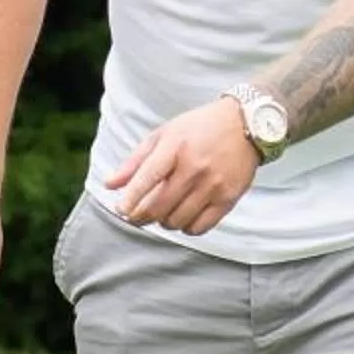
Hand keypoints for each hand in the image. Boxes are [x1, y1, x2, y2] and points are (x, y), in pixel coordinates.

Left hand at [103, 98, 256, 233]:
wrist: (245, 125)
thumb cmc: (198, 128)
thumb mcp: (163, 135)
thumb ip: (134, 161)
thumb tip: (108, 185)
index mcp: (175, 147)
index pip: (147, 179)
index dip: (130, 199)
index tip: (121, 210)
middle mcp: (195, 167)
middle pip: (159, 207)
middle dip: (141, 217)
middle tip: (136, 217)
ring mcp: (213, 185)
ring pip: (177, 221)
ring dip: (164, 222)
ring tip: (162, 212)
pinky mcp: (228, 198)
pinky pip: (200, 227)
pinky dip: (186, 228)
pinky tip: (183, 216)